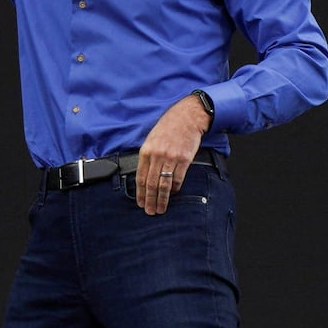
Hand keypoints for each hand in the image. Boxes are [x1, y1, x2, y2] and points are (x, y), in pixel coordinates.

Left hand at [135, 96, 210, 215]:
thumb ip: (148, 156)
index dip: (140, 193)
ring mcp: (171, 158)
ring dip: (162, 199)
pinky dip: (175, 189)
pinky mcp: (184, 159)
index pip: (140, 177)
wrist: (187, 117)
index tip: (140, 202)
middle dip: (150, 200)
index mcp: (146, 151)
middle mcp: (157, 155)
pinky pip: (178, 179)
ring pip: (164, 184)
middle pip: (151, 184)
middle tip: (150, 211)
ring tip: (160, 208)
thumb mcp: (151, 139)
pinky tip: (173, 194)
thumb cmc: (169, 127)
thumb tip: (144, 175)